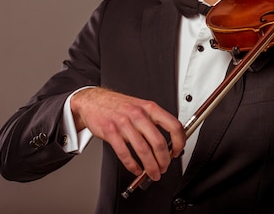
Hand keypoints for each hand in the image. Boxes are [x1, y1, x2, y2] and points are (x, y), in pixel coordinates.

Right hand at [70, 87, 184, 180]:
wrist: (94, 101)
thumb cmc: (119, 105)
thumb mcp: (141, 107)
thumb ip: (155, 121)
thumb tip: (169, 140)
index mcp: (150, 108)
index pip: (173, 125)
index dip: (179, 141)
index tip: (178, 150)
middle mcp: (139, 115)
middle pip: (159, 142)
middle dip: (164, 160)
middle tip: (164, 167)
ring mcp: (124, 123)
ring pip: (143, 150)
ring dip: (150, 166)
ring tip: (153, 173)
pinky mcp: (110, 132)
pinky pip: (124, 153)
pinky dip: (132, 165)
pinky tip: (136, 169)